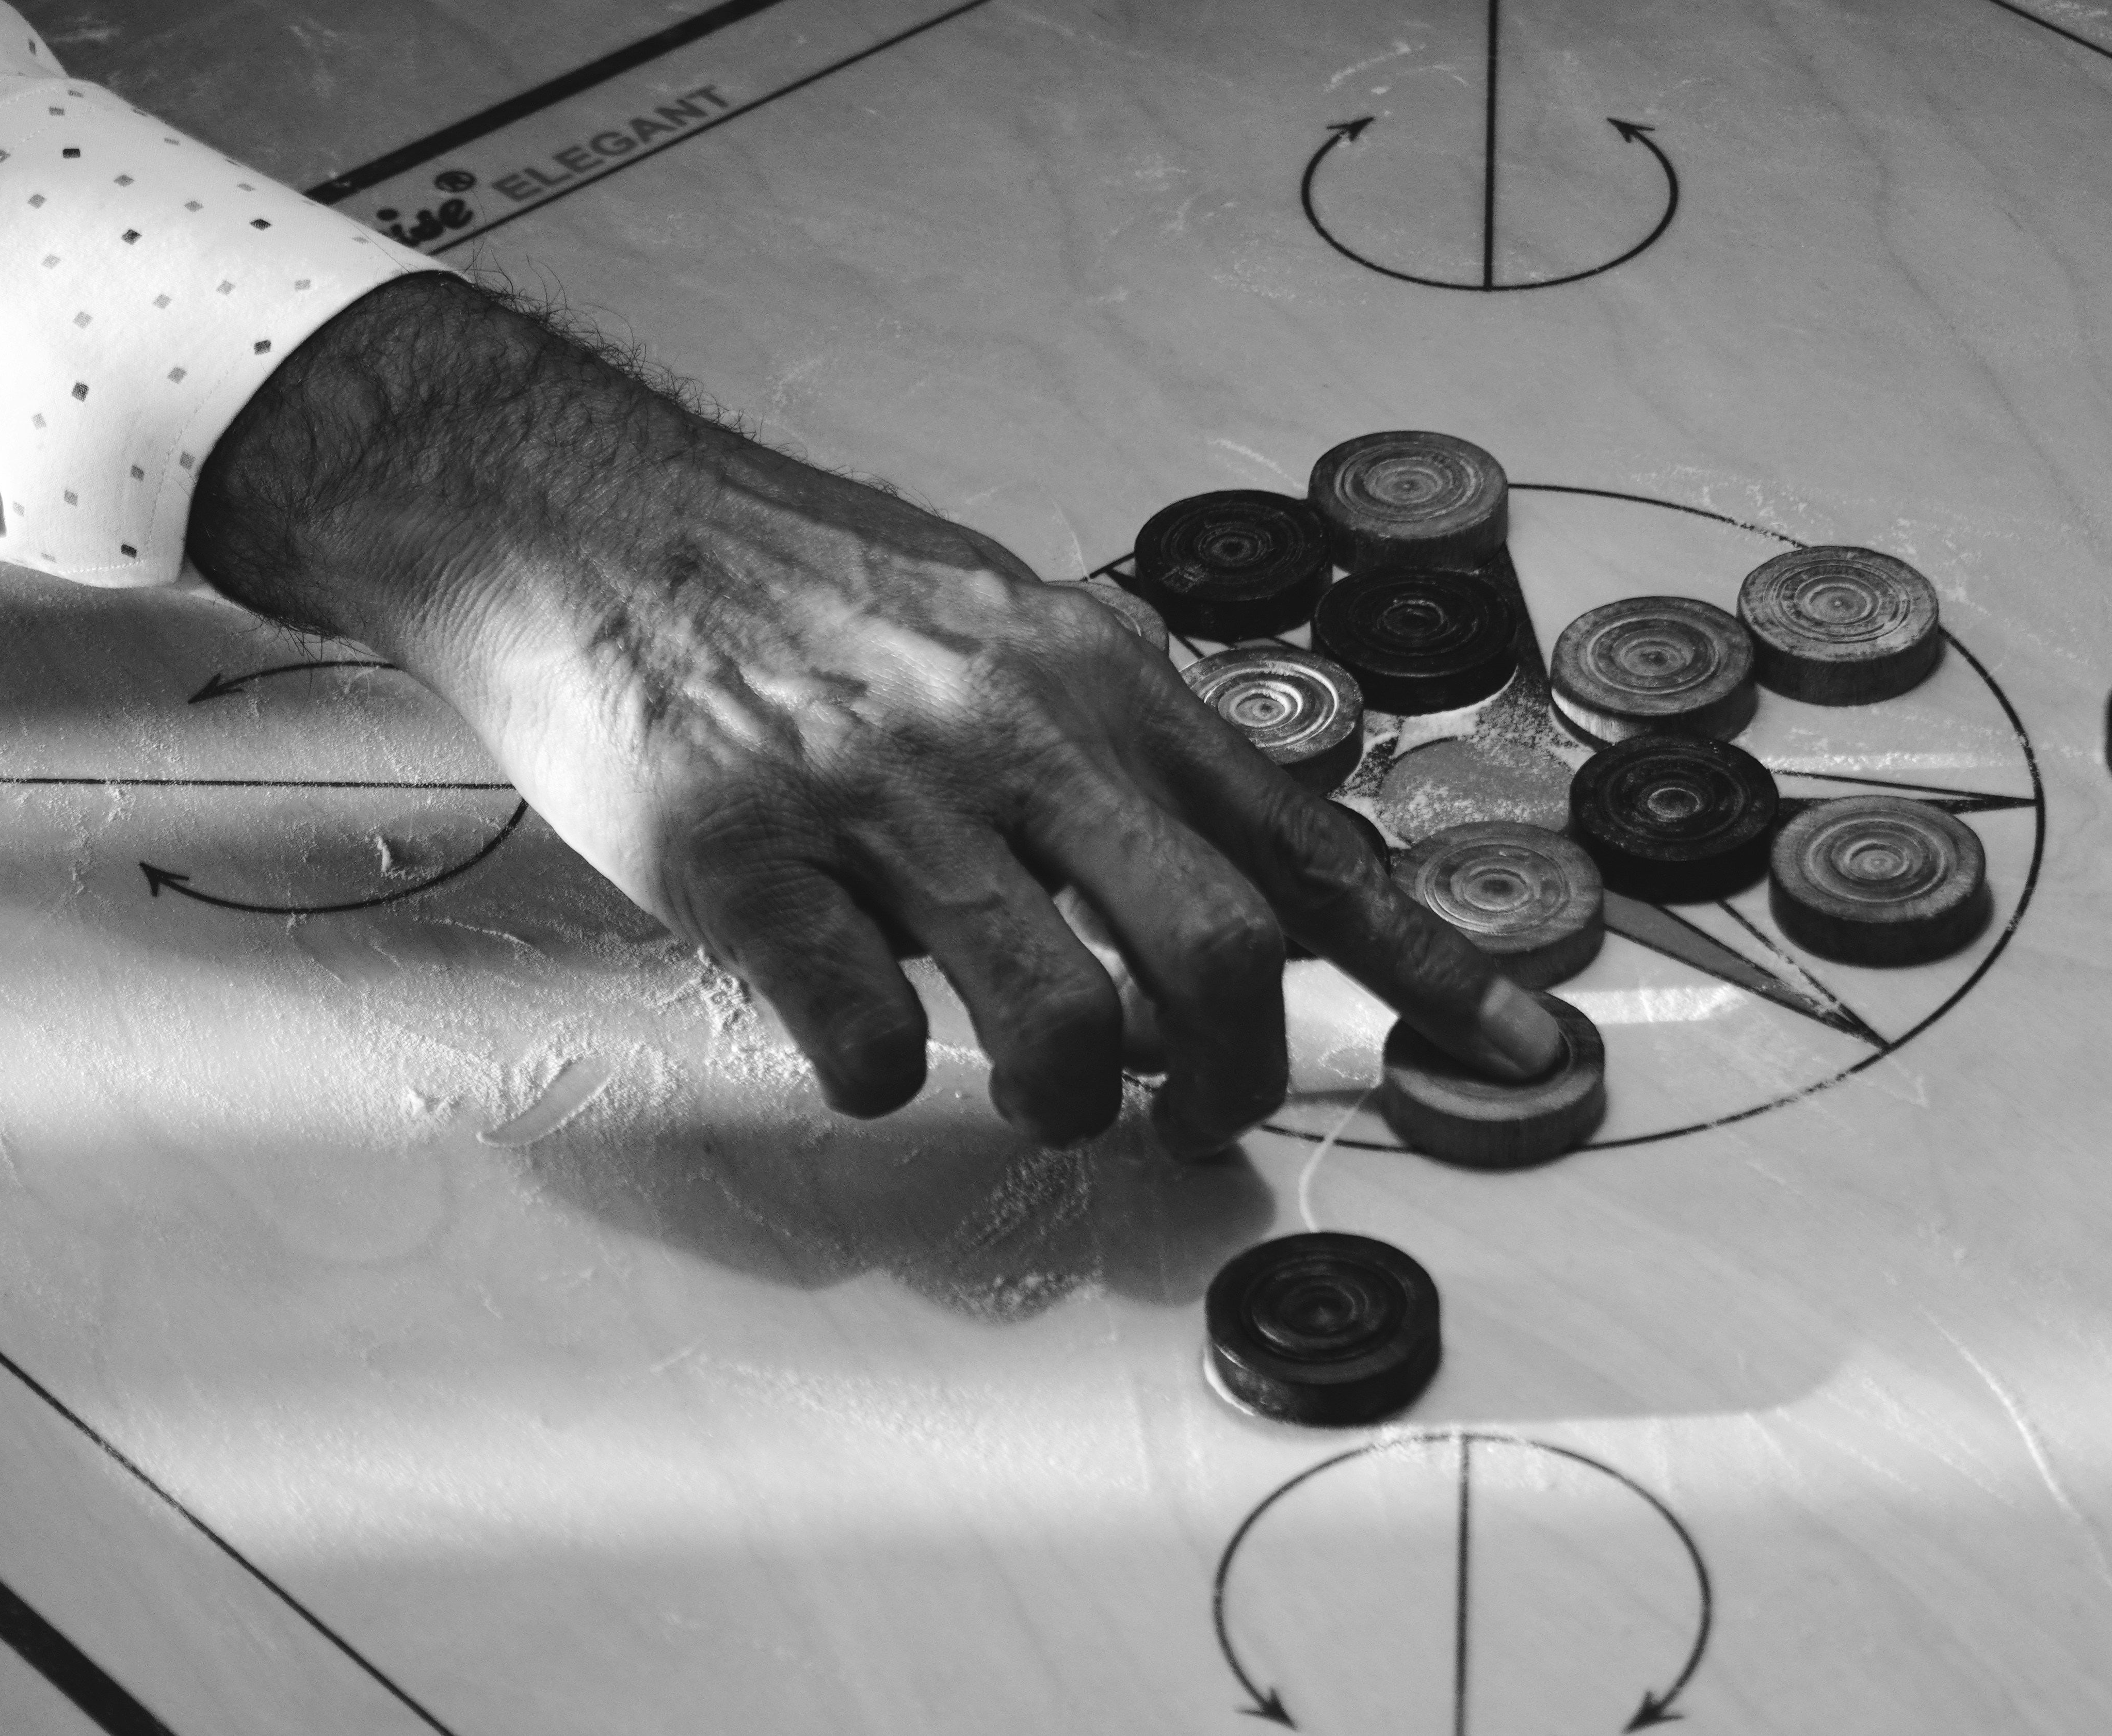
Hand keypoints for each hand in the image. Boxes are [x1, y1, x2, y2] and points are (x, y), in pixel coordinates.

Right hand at [188, 277, 1562, 1151]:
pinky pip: (865, 1031)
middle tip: (1202, 1118)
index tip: (1529, 1054)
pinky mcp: (737, 856)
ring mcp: (875, 793)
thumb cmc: (810, 584)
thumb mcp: (1011, 626)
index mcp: (1101, 674)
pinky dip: (885, 1080)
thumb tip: (1240, 886)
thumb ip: (1126, 748)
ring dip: (1072, 1102)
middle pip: (1216, 953)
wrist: (583, 514)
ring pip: (1058, 1017)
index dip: (1431, 967)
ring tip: (1041, 1098)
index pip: (1308, 845)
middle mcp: (1014, 726)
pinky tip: (869, 1052)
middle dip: (1239, 1076)